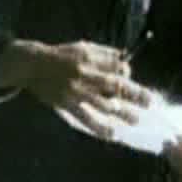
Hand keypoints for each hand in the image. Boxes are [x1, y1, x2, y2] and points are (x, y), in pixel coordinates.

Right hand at [26, 41, 151, 138]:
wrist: (32, 65)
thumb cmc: (61, 55)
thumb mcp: (83, 47)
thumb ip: (105, 53)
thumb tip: (125, 57)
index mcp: (90, 57)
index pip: (117, 66)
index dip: (126, 72)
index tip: (128, 77)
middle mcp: (85, 73)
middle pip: (115, 85)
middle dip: (135, 94)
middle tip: (150, 102)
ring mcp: (76, 90)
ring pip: (104, 104)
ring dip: (122, 113)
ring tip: (136, 120)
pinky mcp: (67, 103)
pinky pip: (86, 118)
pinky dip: (100, 128)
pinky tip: (113, 135)